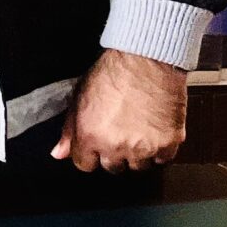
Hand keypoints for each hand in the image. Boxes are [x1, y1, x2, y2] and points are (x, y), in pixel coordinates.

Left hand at [51, 48, 187, 170]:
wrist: (148, 59)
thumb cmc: (113, 72)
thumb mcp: (80, 96)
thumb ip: (69, 129)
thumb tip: (59, 153)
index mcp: (90, 136)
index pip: (84, 165)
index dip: (90, 153)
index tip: (97, 144)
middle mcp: (115, 147)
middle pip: (112, 167)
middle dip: (113, 153)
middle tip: (120, 132)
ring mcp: (143, 148)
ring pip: (138, 166)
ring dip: (137, 152)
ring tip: (138, 129)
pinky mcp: (168, 143)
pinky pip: (163, 159)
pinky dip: (160, 148)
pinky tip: (154, 130)